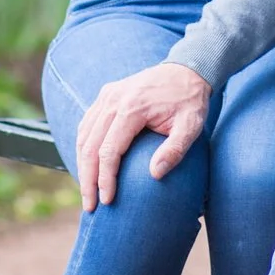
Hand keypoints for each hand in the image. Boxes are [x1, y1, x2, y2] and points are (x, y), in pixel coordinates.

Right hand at [75, 62, 210, 210]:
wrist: (187, 69)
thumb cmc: (190, 102)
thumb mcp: (191, 126)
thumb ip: (175, 150)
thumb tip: (155, 174)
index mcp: (132, 108)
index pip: (109, 151)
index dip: (105, 179)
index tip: (107, 200)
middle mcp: (114, 99)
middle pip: (90, 146)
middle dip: (88, 179)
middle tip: (90, 206)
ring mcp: (108, 95)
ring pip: (84, 135)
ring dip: (82, 165)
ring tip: (87, 191)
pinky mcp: (107, 94)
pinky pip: (87, 124)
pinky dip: (84, 147)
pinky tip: (88, 166)